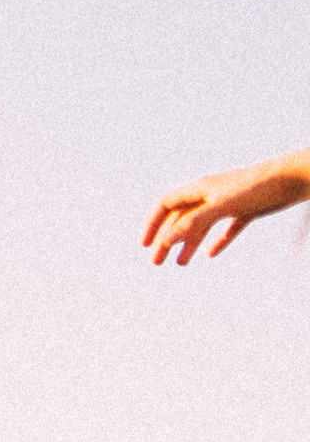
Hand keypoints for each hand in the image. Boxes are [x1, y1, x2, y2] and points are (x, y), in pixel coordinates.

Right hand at [143, 149, 309, 264]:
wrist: (295, 178)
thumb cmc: (258, 186)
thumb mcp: (221, 206)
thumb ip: (193, 223)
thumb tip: (166, 240)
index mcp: (200, 189)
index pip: (165, 205)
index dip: (152, 224)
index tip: (146, 245)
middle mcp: (210, 195)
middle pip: (180, 219)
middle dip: (167, 241)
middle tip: (157, 262)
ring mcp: (228, 203)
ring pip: (201, 226)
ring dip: (189, 244)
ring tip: (181, 264)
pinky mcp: (246, 210)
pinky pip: (225, 229)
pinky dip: (216, 241)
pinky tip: (212, 254)